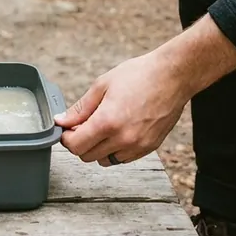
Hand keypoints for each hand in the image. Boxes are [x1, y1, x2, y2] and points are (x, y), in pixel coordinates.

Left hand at [54, 15, 235, 166]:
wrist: (173, 75)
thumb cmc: (140, 75)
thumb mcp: (103, 85)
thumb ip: (80, 108)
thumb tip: (62, 121)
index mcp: (107, 122)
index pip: (75, 146)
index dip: (67, 137)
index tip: (69, 128)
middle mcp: (123, 139)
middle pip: (87, 156)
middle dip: (81, 142)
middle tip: (86, 124)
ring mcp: (138, 146)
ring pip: (105, 160)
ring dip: (99, 148)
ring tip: (106, 127)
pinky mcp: (149, 147)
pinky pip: (123, 158)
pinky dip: (117, 149)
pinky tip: (121, 130)